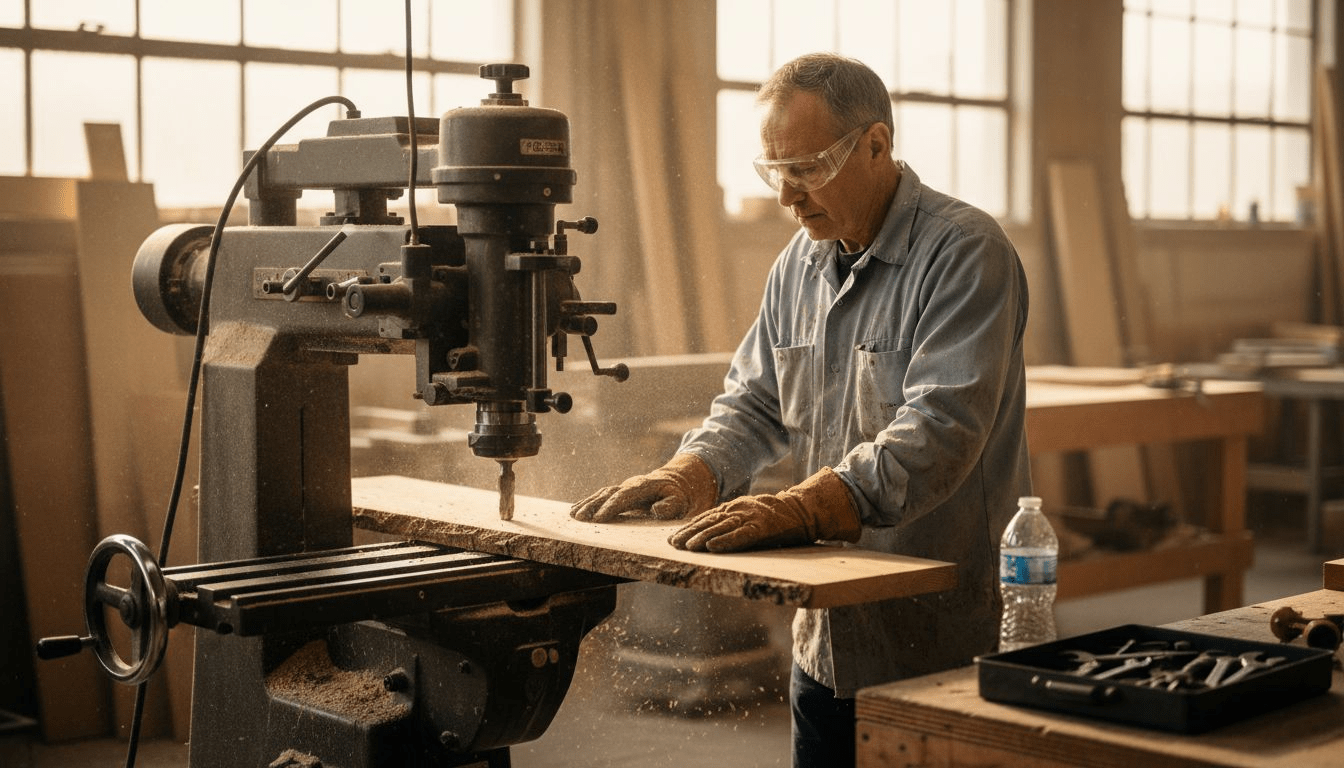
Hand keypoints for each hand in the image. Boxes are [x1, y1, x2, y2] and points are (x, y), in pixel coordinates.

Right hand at [570, 453, 718, 522]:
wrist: (674, 482)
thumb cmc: (677, 494)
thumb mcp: (679, 500)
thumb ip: (670, 505)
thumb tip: (655, 509)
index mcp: (643, 487)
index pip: (624, 496)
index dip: (611, 506)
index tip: (599, 517)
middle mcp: (629, 485)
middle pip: (608, 494)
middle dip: (593, 505)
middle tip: (580, 518)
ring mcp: (622, 488)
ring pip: (601, 494)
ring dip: (587, 504)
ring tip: (573, 515)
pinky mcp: (618, 493)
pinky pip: (601, 496)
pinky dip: (588, 502)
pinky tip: (575, 510)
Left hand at [669, 467, 861, 551]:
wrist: (803, 510)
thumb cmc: (776, 518)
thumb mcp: (749, 515)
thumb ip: (732, 522)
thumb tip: (709, 536)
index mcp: (734, 507)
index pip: (706, 518)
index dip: (688, 528)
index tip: (672, 539)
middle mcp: (739, 510)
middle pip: (708, 522)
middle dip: (689, 533)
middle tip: (673, 545)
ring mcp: (750, 517)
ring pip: (721, 527)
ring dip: (702, 538)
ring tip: (687, 547)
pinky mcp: (763, 527)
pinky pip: (742, 535)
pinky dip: (726, 541)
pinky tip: (713, 547)